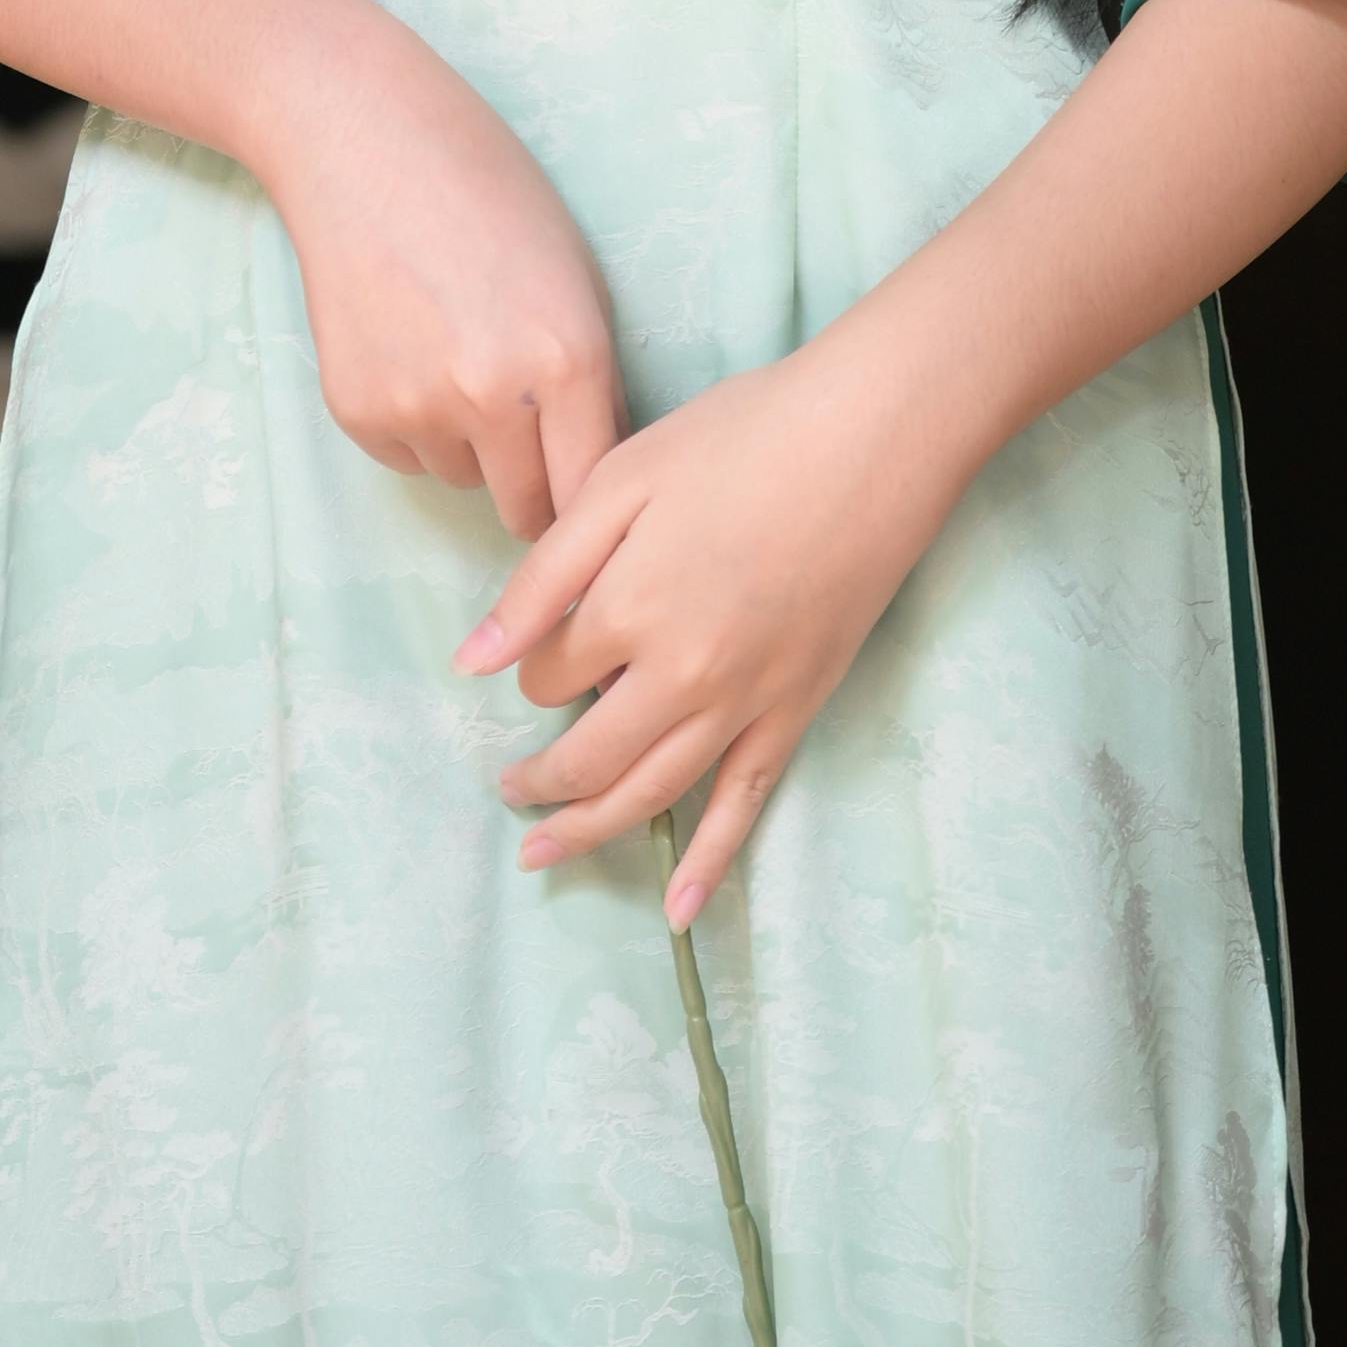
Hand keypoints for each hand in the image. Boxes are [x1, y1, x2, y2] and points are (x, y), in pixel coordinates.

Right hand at [259, 0, 625, 540]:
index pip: (591, 490)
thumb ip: (591, 378)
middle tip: (528, 438)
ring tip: (456, 353)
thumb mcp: (575, 275)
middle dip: (534, 486)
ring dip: (471, 447)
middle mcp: (492, 396)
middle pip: (526, 508)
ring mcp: (417, 407)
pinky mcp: (356, 410)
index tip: (588, 497)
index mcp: (567, 358)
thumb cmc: (488, 190)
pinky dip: (415, 424)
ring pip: (463, 478)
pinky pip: (408, 455)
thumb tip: (594, 467)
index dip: (592, 499)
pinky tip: (409, 346)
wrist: (362, 140)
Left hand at [455, 325, 945, 927]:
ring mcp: (744, 702)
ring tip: (544, 853)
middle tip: (510, 791)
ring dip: (591, 832)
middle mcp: (681, 676)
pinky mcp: (797, 709)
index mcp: (628, 610)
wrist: (872, 436)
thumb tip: (474, 661)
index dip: (528, 669)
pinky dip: (708, 861)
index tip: (535, 652)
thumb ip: (544, 575)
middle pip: (587, 755)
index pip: (546, 675)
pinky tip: (679, 909)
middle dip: (539, 780)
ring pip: (651, 793)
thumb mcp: (623, 477)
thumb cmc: (741, 436)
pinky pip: (744, 803)